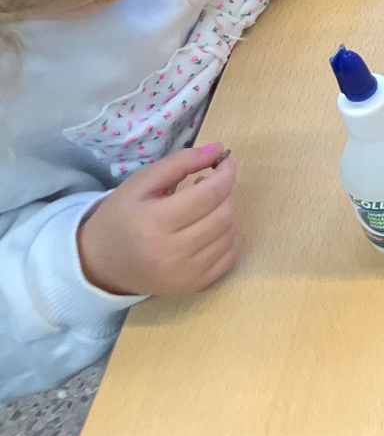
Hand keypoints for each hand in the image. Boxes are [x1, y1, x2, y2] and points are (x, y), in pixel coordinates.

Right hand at [76, 142, 239, 297]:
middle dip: (226, 192)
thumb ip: (180, 162)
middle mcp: (170, 253)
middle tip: (211, 184)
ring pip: (230, 234)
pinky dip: (229, 236)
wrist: (100, 263)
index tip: (226, 161)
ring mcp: (184, 274)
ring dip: (228, 213)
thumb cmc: (122, 217)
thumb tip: (218, 149)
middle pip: (224, 214)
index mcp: (153, 223)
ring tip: (208, 205)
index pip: (209, 194)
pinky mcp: (193, 286)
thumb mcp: (141, 183)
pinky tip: (212, 228)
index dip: (225, 173)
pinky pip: (231, 256)